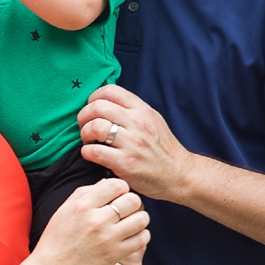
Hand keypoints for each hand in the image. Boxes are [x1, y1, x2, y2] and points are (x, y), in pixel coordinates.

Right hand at [34, 176, 150, 264]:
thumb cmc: (57, 238)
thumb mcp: (64, 210)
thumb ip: (84, 193)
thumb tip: (106, 182)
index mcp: (82, 205)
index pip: (116, 185)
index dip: (121, 188)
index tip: (117, 195)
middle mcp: (97, 220)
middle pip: (133, 200)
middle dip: (132, 202)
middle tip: (127, 209)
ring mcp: (108, 238)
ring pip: (141, 219)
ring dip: (140, 218)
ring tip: (132, 222)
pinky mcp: (116, 253)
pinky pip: (142, 239)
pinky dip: (141, 235)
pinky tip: (133, 236)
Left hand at [77, 85, 191, 201]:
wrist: (179, 174)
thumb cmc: (162, 148)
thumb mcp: (152, 120)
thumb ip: (131, 110)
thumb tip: (105, 102)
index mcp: (142, 110)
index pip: (110, 90)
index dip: (93, 98)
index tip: (92, 109)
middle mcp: (138, 123)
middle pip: (97, 107)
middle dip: (84, 116)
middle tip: (86, 127)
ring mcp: (132, 143)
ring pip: (95, 127)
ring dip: (85, 134)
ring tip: (90, 141)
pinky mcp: (125, 163)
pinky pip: (94, 151)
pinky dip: (87, 152)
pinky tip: (92, 155)